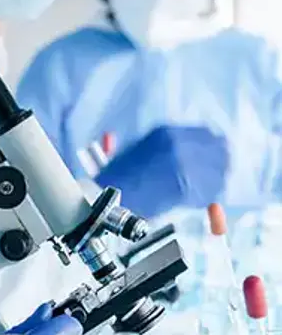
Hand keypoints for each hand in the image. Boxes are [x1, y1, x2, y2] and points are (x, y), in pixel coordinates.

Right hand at [96, 125, 228, 217]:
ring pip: (217, 173)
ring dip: (214, 183)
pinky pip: (209, 194)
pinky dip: (206, 200)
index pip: (206, 134)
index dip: (214, 145)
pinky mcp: (187, 189)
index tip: (218, 153)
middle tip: (220, 173)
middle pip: (218, 151)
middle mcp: (179, 145)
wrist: (112, 196)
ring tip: (205, 191)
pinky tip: (197, 201)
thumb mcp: (144, 149)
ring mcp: (184, 166)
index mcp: (167, 132)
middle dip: (220, 163)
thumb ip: (171, 147)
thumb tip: (197, 154)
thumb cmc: (121, 176)